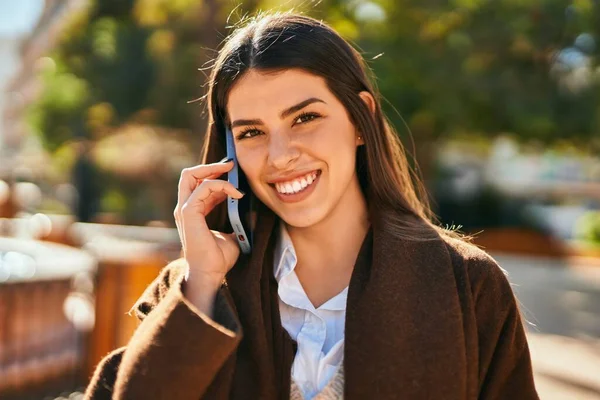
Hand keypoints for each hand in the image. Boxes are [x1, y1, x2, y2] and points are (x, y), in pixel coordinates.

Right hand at [173, 159, 243, 290]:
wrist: (211, 273)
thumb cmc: (219, 258)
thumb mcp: (232, 233)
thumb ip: (234, 219)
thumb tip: (249, 210)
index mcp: (194, 212)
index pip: (199, 183)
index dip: (215, 175)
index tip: (233, 172)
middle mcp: (186, 208)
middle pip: (189, 175)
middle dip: (210, 166)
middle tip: (231, 165)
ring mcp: (185, 210)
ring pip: (191, 176)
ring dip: (215, 171)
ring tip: (234, 173)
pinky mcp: (188, 213)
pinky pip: (203, 188)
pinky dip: (221, 185)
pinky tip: (236, 193)